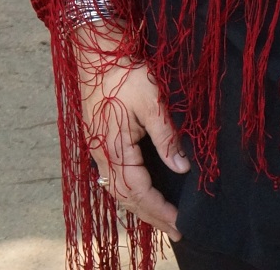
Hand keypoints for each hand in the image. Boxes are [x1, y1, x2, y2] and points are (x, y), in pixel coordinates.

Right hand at [77, 38, 190, 241]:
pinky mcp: (101, 140)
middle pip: (126, 197)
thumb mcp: (152, 100)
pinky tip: (142, 193)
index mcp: (113, 148)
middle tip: (175, 229)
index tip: (179, 222)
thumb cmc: (125, 71)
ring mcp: (98, 148)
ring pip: (118, 189)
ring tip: (162, 218)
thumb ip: (166, 136)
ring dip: (140, 205)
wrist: (98, 51)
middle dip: (150, 215)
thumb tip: (181, 169)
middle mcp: (102, 154)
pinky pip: (114, 176)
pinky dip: (130, 191)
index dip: (158, 209)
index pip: (137, 191)